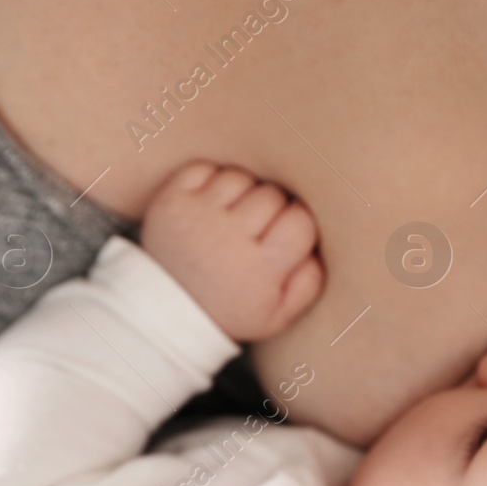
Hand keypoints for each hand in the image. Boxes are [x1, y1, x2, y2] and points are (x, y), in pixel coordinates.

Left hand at [140, 161, 323, 341]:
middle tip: (259, 229)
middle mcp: (227, 239)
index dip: (299, 225)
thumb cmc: (232, 308)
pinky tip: (212, 205)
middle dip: (273, 209)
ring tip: (235, 216)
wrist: (169, 309)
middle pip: (273, 195)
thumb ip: (309, 285)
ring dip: (243, 193)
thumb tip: (318, 248)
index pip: (301, 221)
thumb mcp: (277, 316)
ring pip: (241, 178)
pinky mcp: (171, 202)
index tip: (287, 235)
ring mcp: (197, 216)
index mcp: (259, 269)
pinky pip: (205, 169)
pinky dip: (212, 180)